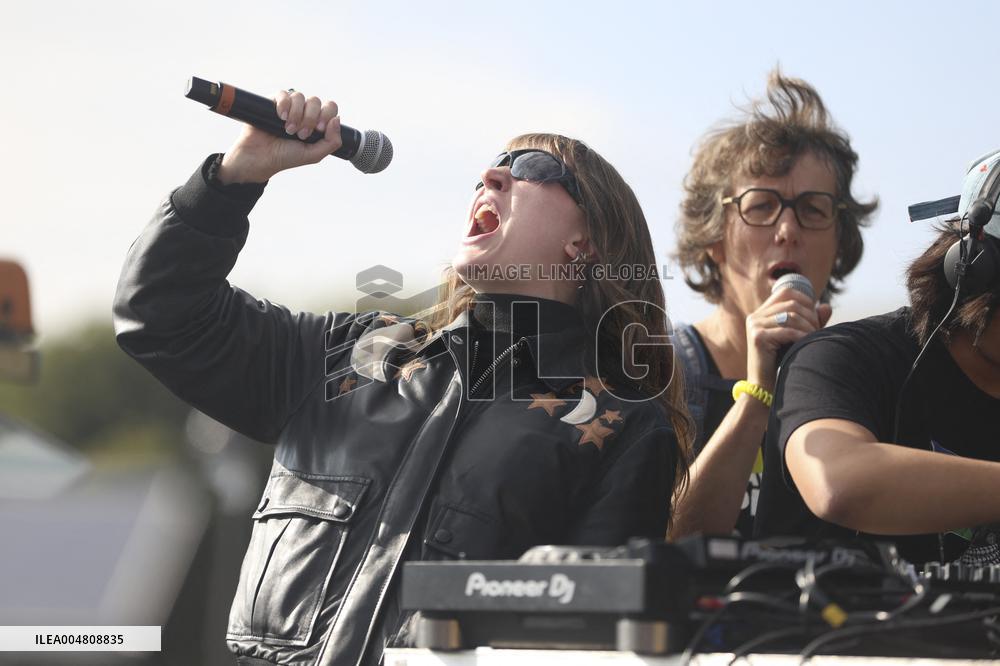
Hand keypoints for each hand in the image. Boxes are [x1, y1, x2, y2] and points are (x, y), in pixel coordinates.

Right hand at [217, 90, 343, 183]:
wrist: (260, 157)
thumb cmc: (286, 157)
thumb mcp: (314, 155)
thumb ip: (332, 142)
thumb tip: (337, 119)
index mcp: (316, 122)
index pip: (330, 107)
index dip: (326, 115)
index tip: (319, 129)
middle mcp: (304, 112)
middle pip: (315, 101)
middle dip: (309, 118)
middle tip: (301, 134)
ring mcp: (289, 106)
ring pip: (300, 96)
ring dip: (296, 115)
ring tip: (288, 130)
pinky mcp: (273, 102)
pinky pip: (283, 94)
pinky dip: (284, 105)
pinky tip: (280, 117)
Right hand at [745, 288, 832, 389]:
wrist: (765, 388)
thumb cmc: (782, 363)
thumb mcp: (798, 339)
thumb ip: (811, 322)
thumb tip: (826, 306)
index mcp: (761, 313)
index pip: (785, 292)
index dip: (805, 299)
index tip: (814, 316)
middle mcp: (755, 317)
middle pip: (791, 303)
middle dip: (810, 316)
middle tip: (817, 332)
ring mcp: (754, 326)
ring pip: (791, 316)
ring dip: (808, 327)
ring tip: (812, 340)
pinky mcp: (758, 337)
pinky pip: (788, 331)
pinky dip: (802, 337)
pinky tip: (806, 346)